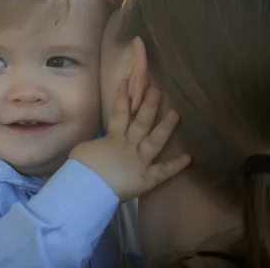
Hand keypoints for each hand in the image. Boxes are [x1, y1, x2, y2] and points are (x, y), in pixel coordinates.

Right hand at [69, 79, 190, 201]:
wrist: (86, 188)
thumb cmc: (80, 169)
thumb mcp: (84, 149)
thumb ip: (97, 144)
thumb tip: (100, 145)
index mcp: (112, 139)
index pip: (119, 113)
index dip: (122, 97)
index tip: (126, 81)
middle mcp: (128, 147)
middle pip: (141, 122)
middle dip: (149, 105)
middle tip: (157, 90)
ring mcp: (139, 162)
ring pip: (155, 141)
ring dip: (166, 127)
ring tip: (176, 113)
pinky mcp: (146, 179)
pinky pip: (163, 172)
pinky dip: (175, 166)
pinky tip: (189, 158)